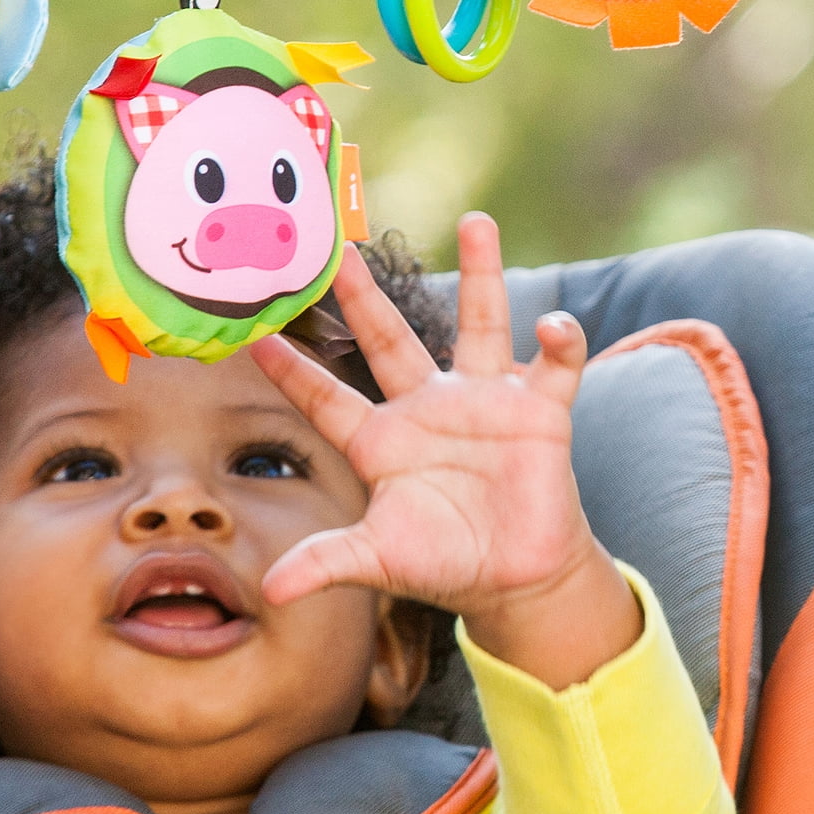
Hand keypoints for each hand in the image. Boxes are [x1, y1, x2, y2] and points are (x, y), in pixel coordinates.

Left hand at [248, 213, 641, 690]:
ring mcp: (484, 404)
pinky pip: (554, 365)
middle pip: (389, 341)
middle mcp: (428, 410)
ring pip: (479, 325)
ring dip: (480, 273)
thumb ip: (326, 562)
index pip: (325, 398)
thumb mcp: (378, 561)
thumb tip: (271, 591)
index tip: (254, 334)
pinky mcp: (539, 414)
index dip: (291, 371)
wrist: (516, 580)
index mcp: (382, 443)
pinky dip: (559, 341)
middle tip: (338, 249)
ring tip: (475, 221)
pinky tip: (553, 326)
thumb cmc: (443, 563)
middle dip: (364, 297)